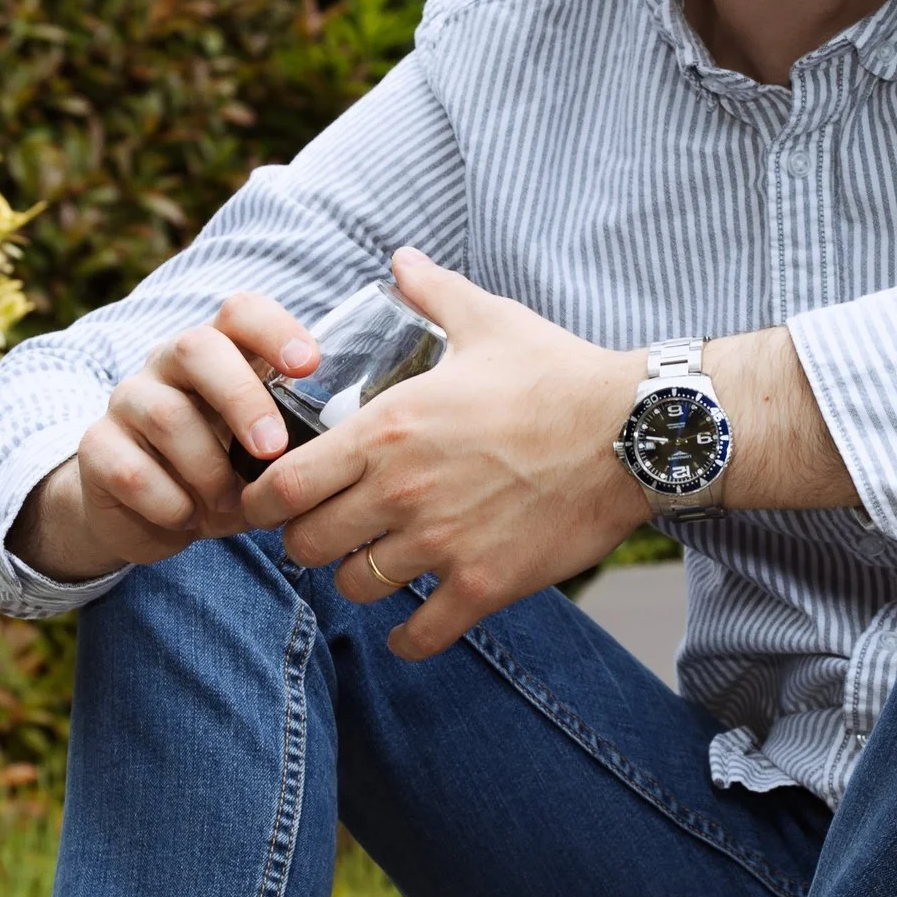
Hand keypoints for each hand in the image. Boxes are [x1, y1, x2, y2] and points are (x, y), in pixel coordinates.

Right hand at [16, 293, 319, 579]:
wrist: (148, 516)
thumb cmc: (222, 473)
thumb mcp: (262, 454)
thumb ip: (292, 440)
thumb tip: (338, 452)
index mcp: (220, 353)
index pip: (240, 312)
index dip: (274, 329)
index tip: (308, 365)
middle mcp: (168, 364)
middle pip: (196, 347)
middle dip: (241, 398)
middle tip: (271, 447)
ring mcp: (127, 400)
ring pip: (167, 416)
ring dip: (208, 470)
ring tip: (228, 503)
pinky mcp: (96, 446)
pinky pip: (133, 471)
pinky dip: (171, 503)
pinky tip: (185, 518)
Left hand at [240, 248, 647, 658]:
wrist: (633, 432)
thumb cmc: (557, 374)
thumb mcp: (487, 321)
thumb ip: (431, 292)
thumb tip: (401, 259)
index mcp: (385, 430)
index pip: (283, 484)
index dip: (263, 498)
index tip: (271, 500)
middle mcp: (400, 492)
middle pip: (305, 545)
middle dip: (305, 542)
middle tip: (324, 533)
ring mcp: (440, 543)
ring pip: (356, 587)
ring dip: (357, 580)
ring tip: (373, 566)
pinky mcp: (483, 584)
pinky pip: (419, 635)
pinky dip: (408, 638)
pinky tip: (411, 626)